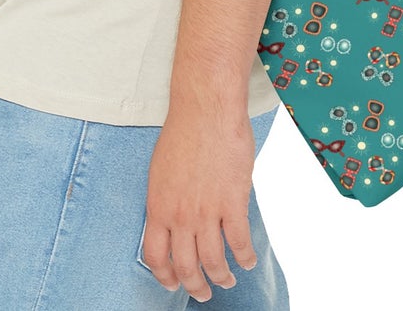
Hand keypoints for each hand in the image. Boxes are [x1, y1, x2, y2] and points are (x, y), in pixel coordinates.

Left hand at [141, 106, 258, 303]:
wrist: (206, 110)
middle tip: (203, 292)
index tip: (174, 283)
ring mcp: (207, 212)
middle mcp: (180, 216)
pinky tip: (247, 260)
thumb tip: (173, 222)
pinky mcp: (232, 203)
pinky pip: (240, 243)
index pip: (155, 257)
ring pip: (214, 262)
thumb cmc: (183, 132)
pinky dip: (245, 257)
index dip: (165, 276)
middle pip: (186, 266)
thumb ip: (166, 200)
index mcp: (158, 206)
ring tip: (227, 280)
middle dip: (196, 286)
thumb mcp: (161, 171)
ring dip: (221, 277)